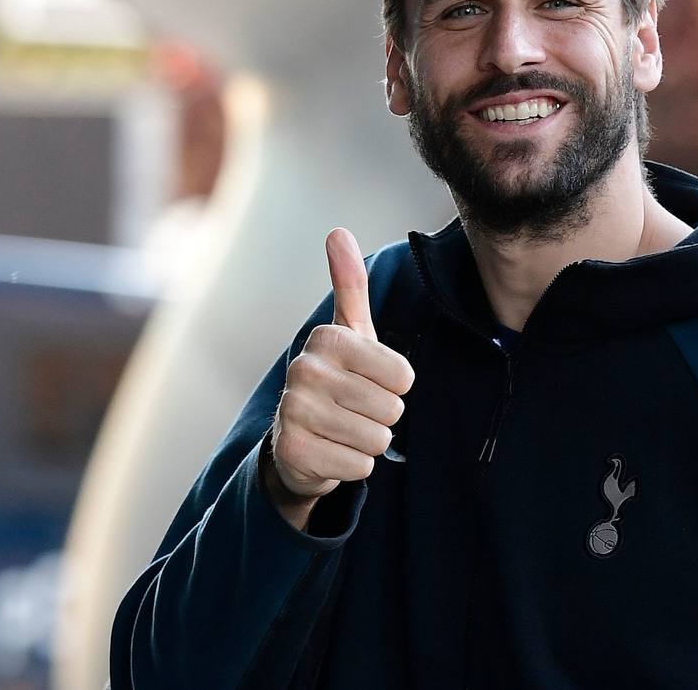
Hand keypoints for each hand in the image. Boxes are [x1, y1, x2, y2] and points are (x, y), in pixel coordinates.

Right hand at [266, 228, 413, 525]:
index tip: (371, 380)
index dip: (397, 385)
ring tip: (346, 430)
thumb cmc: (339, 378)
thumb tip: (337, 231)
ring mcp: (294, 412)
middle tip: (357, 409)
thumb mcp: (350, 332)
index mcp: (327, 338)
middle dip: (384, 416)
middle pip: (392, 409)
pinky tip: (334, 451)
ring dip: (371, 442)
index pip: (403, 375)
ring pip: (378, 440)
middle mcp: (304, 370)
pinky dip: (355, 466)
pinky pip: (360, 467)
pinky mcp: (294, 452)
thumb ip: (349, 284)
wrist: (298, 437)